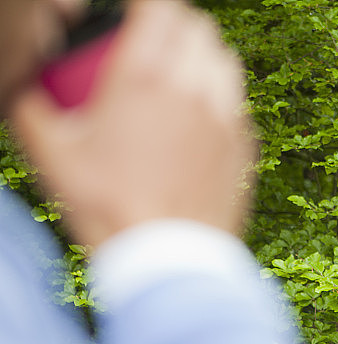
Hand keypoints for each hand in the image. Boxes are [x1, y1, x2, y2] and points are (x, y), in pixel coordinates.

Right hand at [10, 1, 254, 246]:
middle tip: (157, 44)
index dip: (147, 6)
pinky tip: (202, 118)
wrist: (168, 258)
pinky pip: (238, 104)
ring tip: (182, 75)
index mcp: (146, 77)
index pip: (160, 9)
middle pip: (199, 29)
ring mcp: (227, 117)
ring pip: (225, 62)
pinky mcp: (244, 146)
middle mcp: (195, 88)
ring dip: (204, 57)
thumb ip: (35, 111)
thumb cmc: (109, 208)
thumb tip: (26, 92)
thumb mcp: (54, 157)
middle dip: (177, 27)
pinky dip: (221, 98)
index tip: (134, 17)